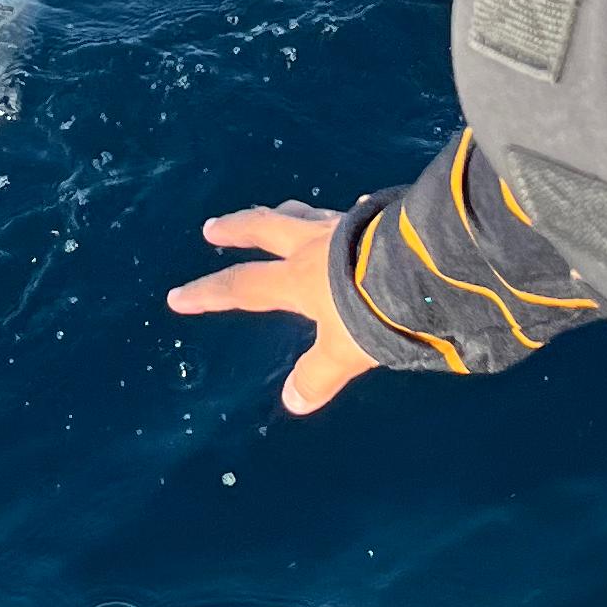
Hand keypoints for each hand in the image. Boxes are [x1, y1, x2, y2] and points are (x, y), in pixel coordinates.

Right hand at [165, 200, 375, 415]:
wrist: (429, 265)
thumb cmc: (379, 309)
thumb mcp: (346, 352)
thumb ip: (319, 375)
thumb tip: (294, 401)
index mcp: (298, 279)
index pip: (241, 288)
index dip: (208, 294)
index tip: (178, 297)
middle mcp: (316, 246)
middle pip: (265, 230)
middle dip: (236, 229)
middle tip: (213, 227)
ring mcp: (349, 227)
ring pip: (306, 215)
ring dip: (286, 214)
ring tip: (278, 210)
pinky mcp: (381, 218)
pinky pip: (357, 214)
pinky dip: (350, 213)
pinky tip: (360, 206)